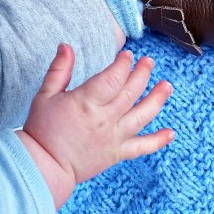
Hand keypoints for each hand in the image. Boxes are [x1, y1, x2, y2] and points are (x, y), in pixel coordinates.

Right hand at [18, 44, 174, 208]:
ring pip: (141, 116)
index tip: (127, 55)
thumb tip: (66, 46)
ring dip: (156, 100)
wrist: (43, 167)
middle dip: (142, 74)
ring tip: (167, 86)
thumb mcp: (45, 95)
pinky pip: (141, 147)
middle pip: (130, 93)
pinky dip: (157, 141)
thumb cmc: (42, 130)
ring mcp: (113, 137)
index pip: (112, 78)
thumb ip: (59, 70)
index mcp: (86, 103)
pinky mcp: (116, 154)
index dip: (123, 65)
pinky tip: (170, 133)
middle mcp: (104, 119)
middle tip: (149, 61)